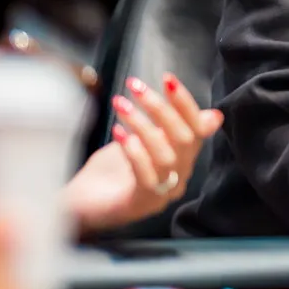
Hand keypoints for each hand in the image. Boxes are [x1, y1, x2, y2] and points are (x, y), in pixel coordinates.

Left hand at [65, 73, 222, 233]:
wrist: (76, 210)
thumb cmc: (108, 174)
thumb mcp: (141, 142)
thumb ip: (169, 129)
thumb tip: (213, 114)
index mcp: (182, 161)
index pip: (197, 129)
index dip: (186, 103)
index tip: (168, 78)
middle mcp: (178, 178)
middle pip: (184, 139)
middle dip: (161, 107)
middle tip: (135, 86)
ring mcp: (162, 194)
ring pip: (165, 154)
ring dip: (142, 123)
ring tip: (120, 104)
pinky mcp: (141, 204)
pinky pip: (146, 175)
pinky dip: (133, 150)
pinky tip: (118, 132)